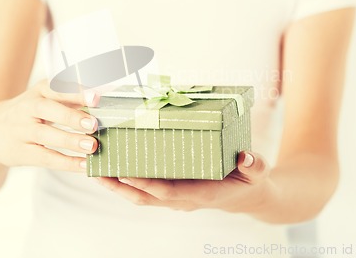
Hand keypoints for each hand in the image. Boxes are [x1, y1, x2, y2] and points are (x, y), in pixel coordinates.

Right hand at [0, 80, 99, 171]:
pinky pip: (45, 158)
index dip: (77, 92)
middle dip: (71, 116)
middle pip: (48, 109)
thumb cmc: (30, 112)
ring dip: (70, 141)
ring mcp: (21, 131)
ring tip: (93, 146)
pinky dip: (66, 163)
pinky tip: (84, 165)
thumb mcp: (45, 98)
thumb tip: (107, 95)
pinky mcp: (21, 153)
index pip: (57, 88)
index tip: (97, 97)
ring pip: (45, 135)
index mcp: (39, 91)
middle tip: (94, 123)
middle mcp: (28, 108)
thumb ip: (72, 97)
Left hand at [97, 152, 273, 212]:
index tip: (125, 174)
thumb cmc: (250, 180)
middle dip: (120, 186)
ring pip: (142, 196)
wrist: (248, 195)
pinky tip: (115, 170)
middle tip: (97, 172)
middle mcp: (184, 199)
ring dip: (119, 186)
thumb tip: (246, 156)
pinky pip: (147, 191)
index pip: (168, 192)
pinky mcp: (174, 193)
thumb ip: (254, 165)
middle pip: (146, 197)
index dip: (146, 184)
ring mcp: (177, 198)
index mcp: (202, 193)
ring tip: (97, 170)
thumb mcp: (258, 172)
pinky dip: (129, 183)